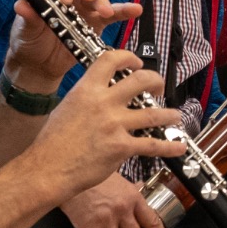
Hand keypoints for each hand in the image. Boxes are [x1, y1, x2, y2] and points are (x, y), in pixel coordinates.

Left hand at [3, 0, 141, 92]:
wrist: (38, 65)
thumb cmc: (29, 40)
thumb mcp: (24, 30)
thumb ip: (26, 17)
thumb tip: (21, 5)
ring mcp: (86, 7)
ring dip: (102, 0)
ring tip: (103, 12)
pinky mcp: (98, 23)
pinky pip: (115, 13)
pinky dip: (125, 10)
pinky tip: (136, 9)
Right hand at [28, 50, 184, 196]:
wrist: (48, 169)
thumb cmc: (52, 143)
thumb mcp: (67, 107)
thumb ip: (87, 98)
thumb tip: (101, 95)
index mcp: (86, 89)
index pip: (112, 59)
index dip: (129, 57)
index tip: (136, 62)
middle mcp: (103, 102)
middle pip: (140, 80)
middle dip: (156, 81)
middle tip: (159, 86)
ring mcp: (114, 124)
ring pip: (153, 113)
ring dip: (169, 114)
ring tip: (175, 116)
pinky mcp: (121, 147)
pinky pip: (153, 144)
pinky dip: (170, 145)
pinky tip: (178, 145)